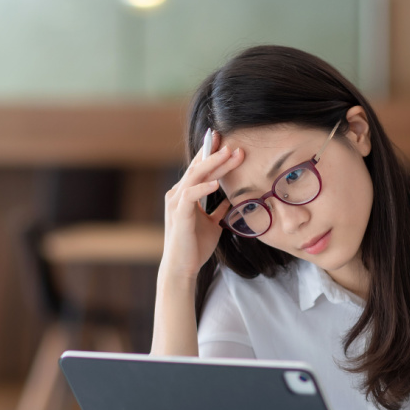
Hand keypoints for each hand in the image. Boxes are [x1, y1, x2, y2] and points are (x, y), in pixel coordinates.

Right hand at [161, 131, 244, 282]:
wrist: (183, 268)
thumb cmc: (195, 246)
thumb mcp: (212, 223)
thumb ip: (218, 209)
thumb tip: (230, 198)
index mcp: (184, 194)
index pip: (198, 169)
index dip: (211, 154)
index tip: (225, 141)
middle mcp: (178, 194)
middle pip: (198, 168)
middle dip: (215, 154)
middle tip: (233, 144)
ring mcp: (177, 203)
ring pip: (195, 176)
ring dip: (213, 164)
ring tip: (229, 154)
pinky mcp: (179, 214)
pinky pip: (190, 195)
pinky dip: (203, 187)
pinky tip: (217, 182)